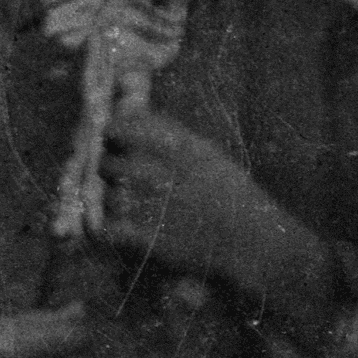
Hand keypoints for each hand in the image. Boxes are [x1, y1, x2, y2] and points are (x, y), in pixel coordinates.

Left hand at [97, 107, 253, 276]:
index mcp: (175, 148)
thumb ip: (171, 133)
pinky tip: (126, 228)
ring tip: (135, 206)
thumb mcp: (209, 153)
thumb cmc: (232, 196)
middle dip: (111, 169)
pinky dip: (112, 228)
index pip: (120, 129)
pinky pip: (108, 227)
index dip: (112, 135)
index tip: (114, 142)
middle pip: (107, 164)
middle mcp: (157, 172)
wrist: (250, 242)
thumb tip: (133, 115)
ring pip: (108, 196)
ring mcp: (149, 207)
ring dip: (115, 201)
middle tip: (122, 178)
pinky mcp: (145, 239)